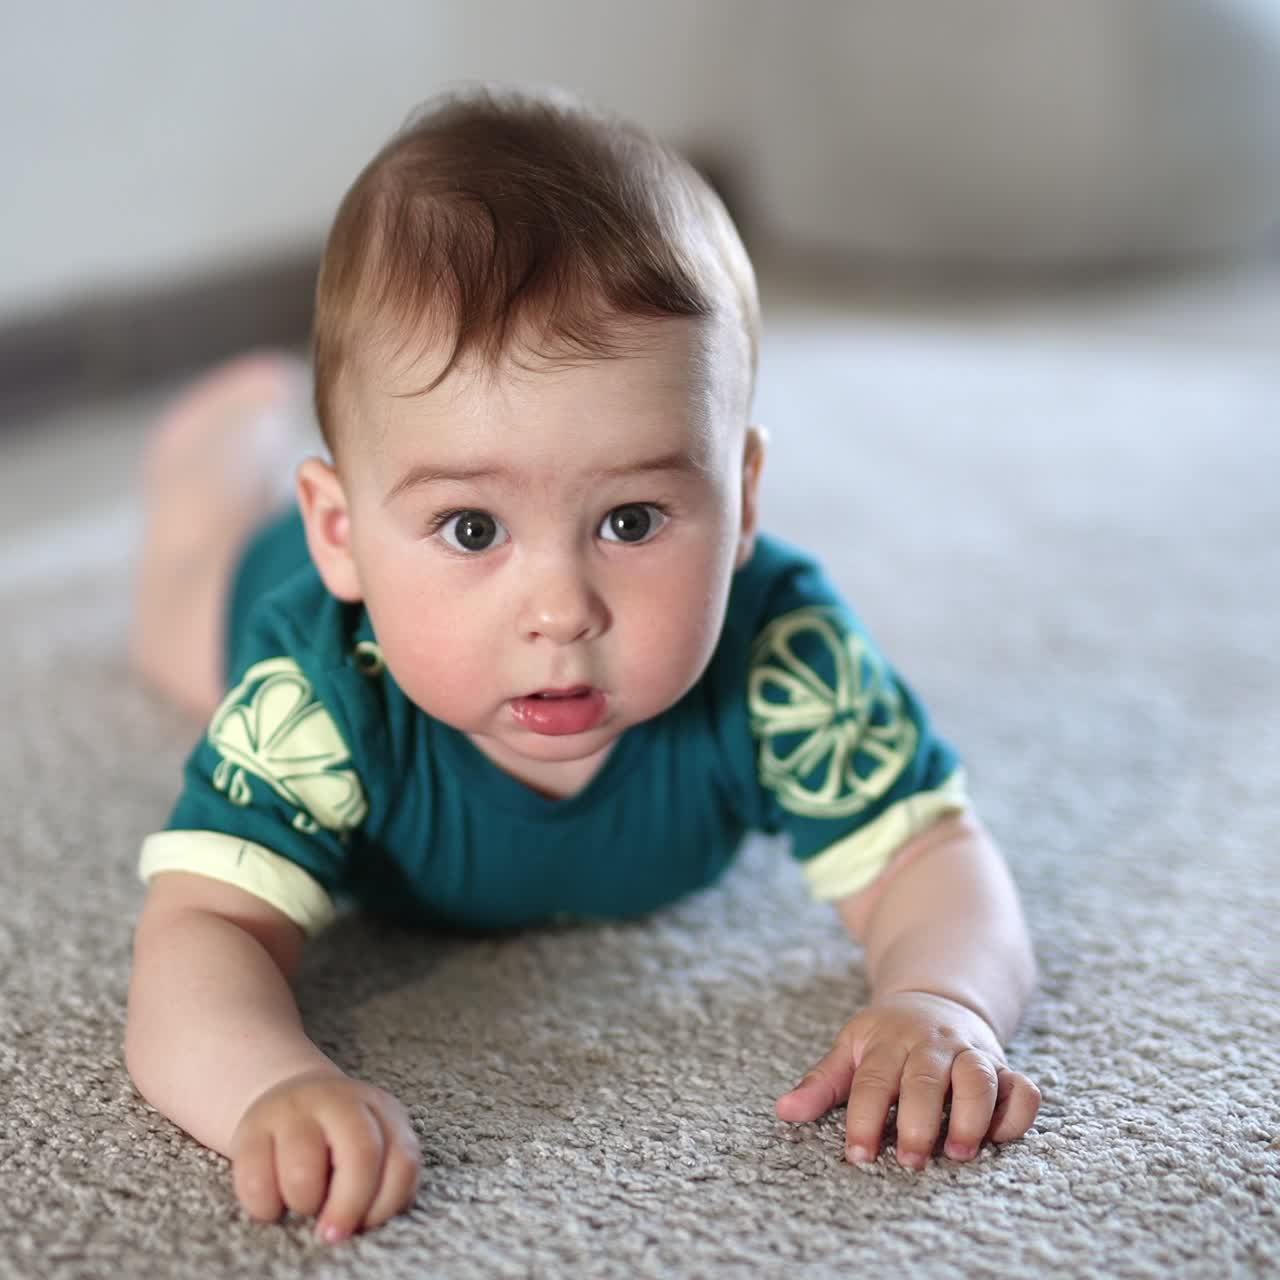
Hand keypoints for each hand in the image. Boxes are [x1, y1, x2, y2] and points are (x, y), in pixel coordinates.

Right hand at [230, 1068, 420, 1241]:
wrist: (287, 1098)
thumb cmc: (336, 1141)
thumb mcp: (370, 1147)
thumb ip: (380, 1178)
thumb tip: (362, 1228)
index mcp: (381, 1110)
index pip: (402, 1160)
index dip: (387, 1203)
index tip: (365, 1227)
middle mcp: (341, 1101)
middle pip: (361, 1155)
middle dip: (348, 1207)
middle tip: (332, 1236)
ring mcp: (296, 1109)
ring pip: (303, 1172)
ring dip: (304, 1203)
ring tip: (303, 1203)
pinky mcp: (253, 1127)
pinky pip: (256, 1181)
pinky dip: (265, 1207)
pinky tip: (273, 1201)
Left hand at [775, 991, 1039, 1167]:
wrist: (938, 996)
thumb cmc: (887, 1036)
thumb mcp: (851, 1048)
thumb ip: (822, 1083)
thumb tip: (783, 1112)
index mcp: (888, 1040)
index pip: (873, 1081)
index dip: (865, 1119)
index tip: (858, 1155)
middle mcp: (932, 1044)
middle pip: (926, 1080)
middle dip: (918, 1122)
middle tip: (909, 1161)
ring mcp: (970, 1053)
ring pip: (978, 1079)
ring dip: (970, 1117)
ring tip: (956, 1153)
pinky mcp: (1003, 1066)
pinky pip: (1022, 1088)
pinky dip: (1016, 1112)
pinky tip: (997, 1137)